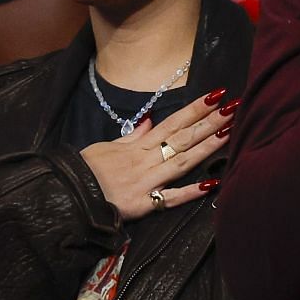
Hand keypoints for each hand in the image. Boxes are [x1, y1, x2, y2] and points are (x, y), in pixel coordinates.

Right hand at [78, 90, 234, 219]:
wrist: (65, 197)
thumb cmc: (84, 172)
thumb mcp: (105, 147)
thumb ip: (131, 136)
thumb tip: (149, 119)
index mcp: (138, 146)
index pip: (172, 122)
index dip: (196, 108)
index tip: (217, 95)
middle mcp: (146, 160)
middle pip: (183, 137)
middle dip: (211, 122)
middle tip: (235, 107)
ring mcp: (146, 181)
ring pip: (183, 160)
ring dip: (208, 146)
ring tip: (231, 132)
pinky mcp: (144, 204)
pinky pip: (171, 197)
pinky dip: (191, 191)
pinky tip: (212, 183)